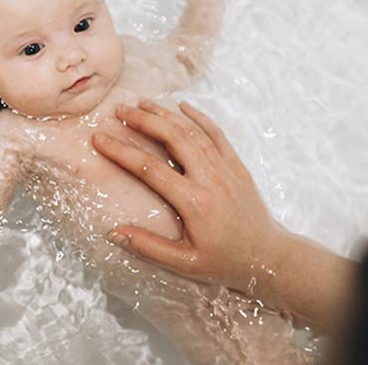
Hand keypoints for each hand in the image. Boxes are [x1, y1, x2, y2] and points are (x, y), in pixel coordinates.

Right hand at [92, 99, 286, 295]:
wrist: (268, 257)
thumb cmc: (224, 262)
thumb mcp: (184, 263)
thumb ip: (148, 246)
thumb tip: (113, 233)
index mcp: (194, 203)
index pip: (150, 169)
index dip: (121, 152)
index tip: (99, 139)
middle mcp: (210, 179)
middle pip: (173, 138)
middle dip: (143, 121)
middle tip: (120, 111)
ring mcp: (226, 168)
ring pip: (193, 131)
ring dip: (166, 114)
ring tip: (142, 103)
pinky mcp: (237, 165)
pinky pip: (217, 133)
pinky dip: (199, 117)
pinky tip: (182, 106)